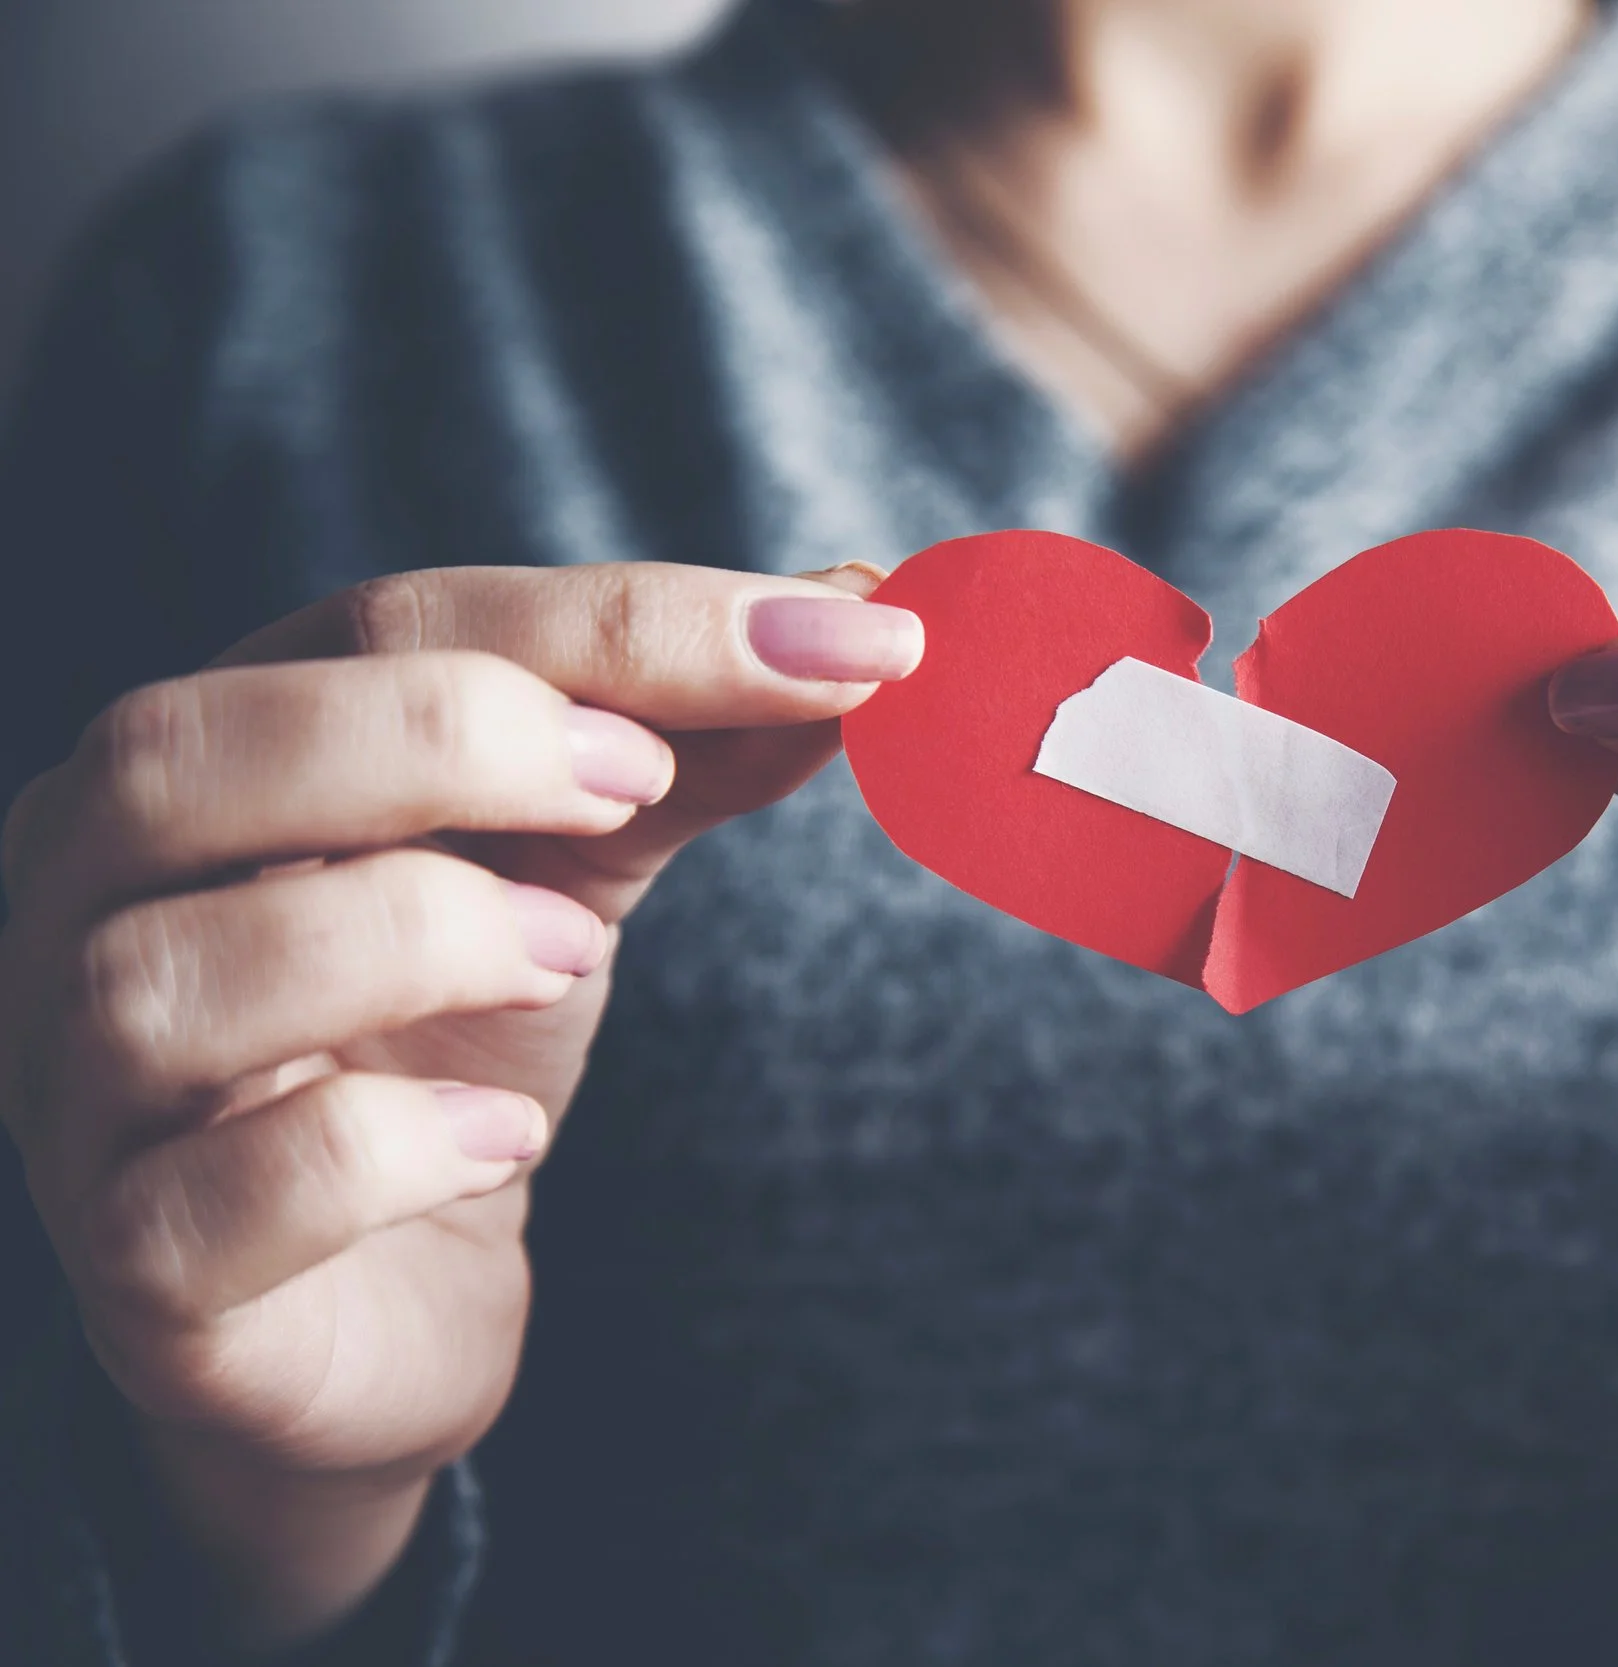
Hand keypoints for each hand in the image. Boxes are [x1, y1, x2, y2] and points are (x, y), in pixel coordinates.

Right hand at [0, 561, 920, 1648]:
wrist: (385, 1316)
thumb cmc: (448, 1054)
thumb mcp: (572, 876)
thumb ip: (683, 754)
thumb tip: (854, 624)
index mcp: (209, 763)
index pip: (378, 627)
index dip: (616, 623)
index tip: (838, 643)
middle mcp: (88, 904)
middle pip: (187, 753)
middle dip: (444, 736)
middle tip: (643, 783)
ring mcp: (84, 1094)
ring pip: (164, 970)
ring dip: (406, 933)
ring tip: (568, 953)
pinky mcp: (139, 1269)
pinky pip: (207, 1196)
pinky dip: (375, 1149)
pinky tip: (505, 1138)